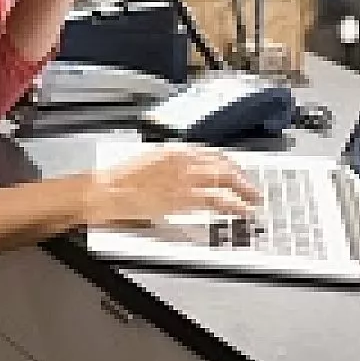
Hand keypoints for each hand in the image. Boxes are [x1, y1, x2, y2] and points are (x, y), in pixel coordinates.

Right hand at [86, 146, 260, 225]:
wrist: (106, 191)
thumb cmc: (120, 181)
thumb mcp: (149, 163)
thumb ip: (171, 167)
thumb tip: (188, 176)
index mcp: (174, 150)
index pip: (212, 153)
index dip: (231, 164)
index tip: (238, 172)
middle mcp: (182, 159)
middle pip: (223, 164)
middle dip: (242, 177)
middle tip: (252, 189)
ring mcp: (184, 177)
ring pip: (225, 179)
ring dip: (244, 190)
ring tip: (253, 200)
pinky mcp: (184, 196)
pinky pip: (218, 199)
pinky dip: (235, 204)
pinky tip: (242, 210)